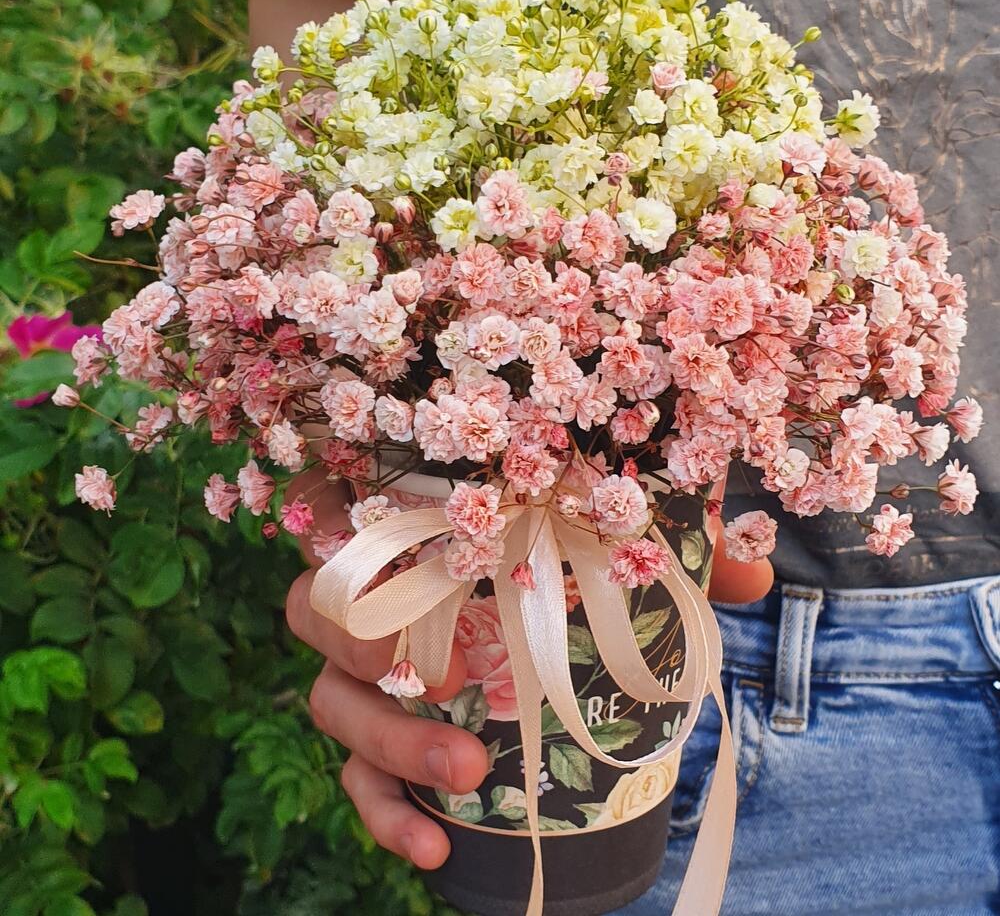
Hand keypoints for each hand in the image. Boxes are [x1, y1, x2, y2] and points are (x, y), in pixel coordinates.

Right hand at [284, 469, 772, 869]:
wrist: (569, 654)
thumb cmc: (581, 583)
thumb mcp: (631, 557)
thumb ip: (683, 554)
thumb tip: (748, 576)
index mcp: (419, 535)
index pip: (347, 517)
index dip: (353, 533)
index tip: (418, 561)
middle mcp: (377, 602)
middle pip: (317, 611)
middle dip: (366, 646)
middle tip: (447, 681)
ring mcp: (366, 682)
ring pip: (331, 703)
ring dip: (389, 742)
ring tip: (468, 773)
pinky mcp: (378, 748)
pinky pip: (354, 781)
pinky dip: (385, 814)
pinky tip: (433, 849)